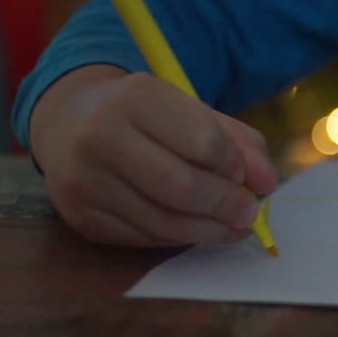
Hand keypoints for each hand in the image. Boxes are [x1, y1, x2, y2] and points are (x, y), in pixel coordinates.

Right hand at [29, 65, 278, 247]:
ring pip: (163, 222)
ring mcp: (84, 180)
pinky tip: (195, 228)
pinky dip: (178, 238)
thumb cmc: (147, 116)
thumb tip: (268, 183)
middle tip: (249, 213)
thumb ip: (239, 143)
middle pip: (182, 188)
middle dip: (226, 205)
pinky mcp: (80, 216)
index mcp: (135, 97)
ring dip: (209, 230)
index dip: (234, 166)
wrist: (69, 121)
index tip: (246, 176)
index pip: (203, 142)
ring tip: (232, 226)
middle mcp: (100, 136)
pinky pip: (143, 238)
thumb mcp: (192, 112)